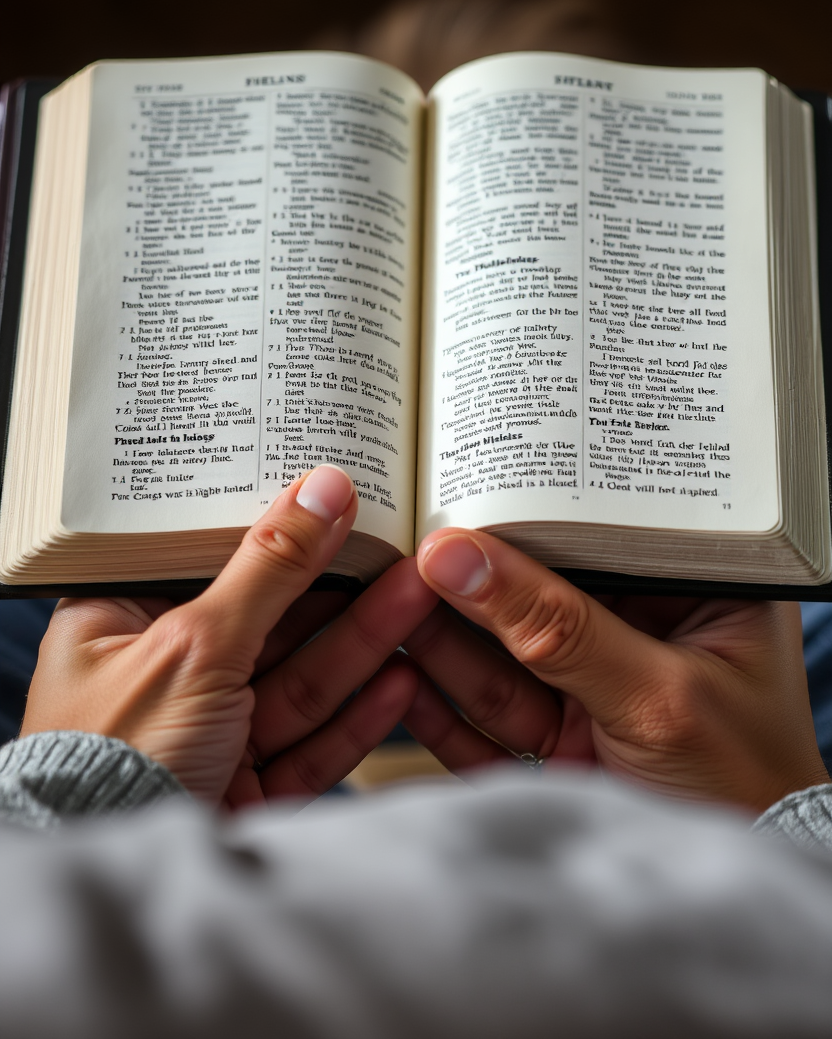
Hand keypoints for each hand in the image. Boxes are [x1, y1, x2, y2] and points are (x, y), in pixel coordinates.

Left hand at [21, 466, 437, 806]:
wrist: (120, 890)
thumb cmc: (114, 760)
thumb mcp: (195, 642)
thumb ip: (268, 567)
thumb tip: (322, 489)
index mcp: (121, 626)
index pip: (210, 562)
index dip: (276, 531)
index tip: (335, 501)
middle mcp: (163, 677)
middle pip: (268, 623)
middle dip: (340, 592)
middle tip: (399, 549)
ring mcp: (206, 735)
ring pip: (298, 681)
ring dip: (363, 644)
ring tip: (420, 598)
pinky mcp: (242, 786)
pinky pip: (309, 742)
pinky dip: (355, 716)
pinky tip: (401, 682)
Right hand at [401, 528, 829, 811]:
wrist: (736, 907)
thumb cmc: (747, 789)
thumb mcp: (656, 694)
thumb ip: (556, 628)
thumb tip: (458, 557)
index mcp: (694, 592)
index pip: (596, 536)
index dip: (525, 517)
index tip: (455, 498)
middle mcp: (642, 631)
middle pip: (535, 596)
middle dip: (467, 585)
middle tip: (402, 553)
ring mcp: (596, 688)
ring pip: (502, 658)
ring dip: (441, 639)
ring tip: (380, 602)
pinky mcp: (561, 742)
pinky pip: (490, 719)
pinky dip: (444, 707)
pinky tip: (398, 680)